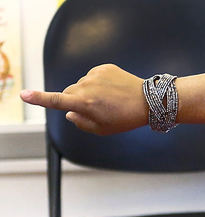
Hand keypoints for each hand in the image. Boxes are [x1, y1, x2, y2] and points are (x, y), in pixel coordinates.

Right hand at [20, 64, 147, 134]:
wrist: (149, 101)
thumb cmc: (126, 118)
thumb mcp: (103, 129)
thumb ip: (81, 123)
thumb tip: (70, 113)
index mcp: (84, 104)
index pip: (56, 101)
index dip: (39, 99)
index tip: (24, 95)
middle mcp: (86, 87)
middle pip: (68, 93)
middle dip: (75, 101)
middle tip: (96, 110)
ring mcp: (94, 75)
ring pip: (81, 85)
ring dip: (89, 93)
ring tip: (110, 100)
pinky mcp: (103, 67)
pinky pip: (93, 77)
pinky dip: (99, 84)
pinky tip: (114, 91)